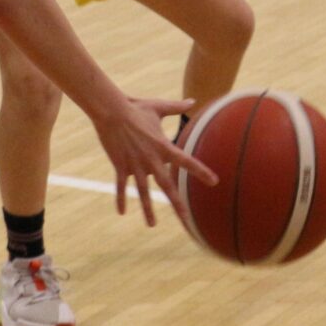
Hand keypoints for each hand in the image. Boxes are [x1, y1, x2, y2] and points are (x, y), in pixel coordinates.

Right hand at [94, 97, 216, 226]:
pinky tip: (121, 212)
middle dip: (178, 204)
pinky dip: (120, 199)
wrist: (111, 110)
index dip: (200, 171)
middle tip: (187, 221)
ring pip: (144, 192)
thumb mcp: (158, 107)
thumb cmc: (135, 107)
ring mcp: (135, 164)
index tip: (214, 182)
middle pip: (167, 186)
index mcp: (163, 146)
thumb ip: (177, 107)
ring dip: (148, 209)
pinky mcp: (120, 165)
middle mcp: (151, 159)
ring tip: (152, 225)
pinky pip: (120, 186)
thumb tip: (193, 100)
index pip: (186, 161)